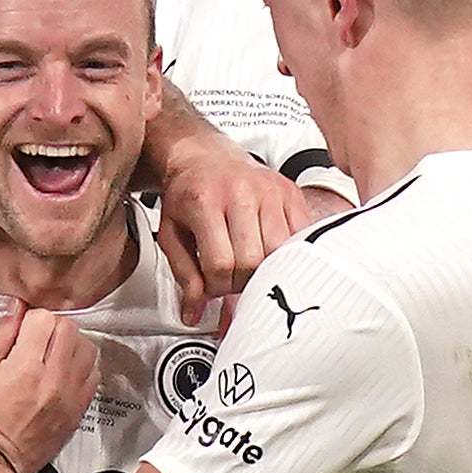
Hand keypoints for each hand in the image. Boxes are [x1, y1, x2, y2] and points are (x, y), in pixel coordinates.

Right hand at [0, 305, 95, 472]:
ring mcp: (69, 396)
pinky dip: (82, 367)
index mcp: (25, 366)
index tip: (21, 329)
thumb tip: (16, 309)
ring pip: (88, 349)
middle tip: (37, 340)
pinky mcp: (77, 411)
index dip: (30, 319)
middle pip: (70, 329)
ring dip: (71, 345)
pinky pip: (94, 376)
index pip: (44, 318)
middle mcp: (53, 379)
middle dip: (53, 327)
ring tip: (54, 354)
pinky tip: (65, 373)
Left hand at [152, 139, 332, 317]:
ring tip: (250, 267)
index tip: (212, 286)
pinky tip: (271, 255)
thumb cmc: (189, 196)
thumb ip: (184, 275)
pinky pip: (299, 235)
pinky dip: (287, 253)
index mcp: (205, 202)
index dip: (217, 287)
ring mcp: (269, 191)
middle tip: (231, 279)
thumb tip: (193, 313)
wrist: (205, 159)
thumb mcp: (172, 235)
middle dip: (241, 282)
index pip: (220, 264)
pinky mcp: (290, 192)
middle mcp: (240, 192)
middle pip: (252, 261)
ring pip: (279, 251)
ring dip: (266, 270)